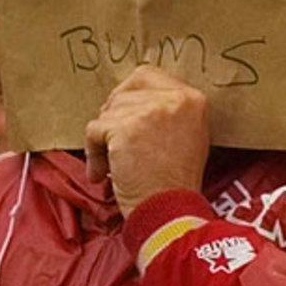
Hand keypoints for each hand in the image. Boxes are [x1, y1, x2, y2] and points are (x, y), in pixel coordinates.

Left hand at [84, 65, 209, 218]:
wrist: (169, 211)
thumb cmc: (173, 182)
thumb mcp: (187, 135)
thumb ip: (165, 110)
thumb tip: (126, 96)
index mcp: (192, 98)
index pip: (146, 74)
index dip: (128, 95)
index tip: (124, 119)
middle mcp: (175, 99)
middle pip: (122, 92)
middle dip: (113, 118)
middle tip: (116, 145)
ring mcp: (150, 111)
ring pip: (107, 112)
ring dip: (102, 140)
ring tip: (114, 165)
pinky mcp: (125, 127)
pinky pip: (94, 130)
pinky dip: (92, 153)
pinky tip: (103, 173)